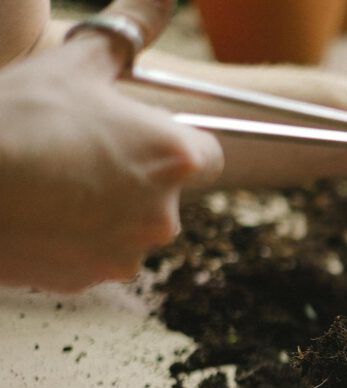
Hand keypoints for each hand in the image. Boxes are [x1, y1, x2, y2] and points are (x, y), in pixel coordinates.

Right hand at [0, 0, 222, 291]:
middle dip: (136, 178)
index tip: (144, 138)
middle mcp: (163, 213)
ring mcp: (126, 252)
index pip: (207, 156)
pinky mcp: (90, 280)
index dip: (176, 145)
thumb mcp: (76, 65)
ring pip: (130, 227)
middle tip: (83, 156)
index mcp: (174, 158)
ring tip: (55, 182)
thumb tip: (162, 0)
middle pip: (165, 193)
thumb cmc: (19, 120)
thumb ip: (129, 32)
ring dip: (106, 211)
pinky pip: (95, 255)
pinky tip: (41, 213)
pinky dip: (77, 240)